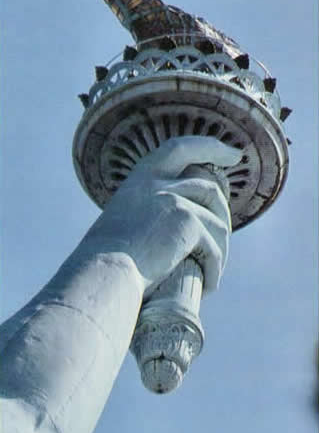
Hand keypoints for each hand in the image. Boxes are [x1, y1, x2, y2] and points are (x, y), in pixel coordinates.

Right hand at [83, 136, 240, 295]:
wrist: (104, 273)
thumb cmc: (108, 258)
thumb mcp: (125, 219)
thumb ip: (149, 210)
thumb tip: (180, 224)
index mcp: (141, 177)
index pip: (180, 148)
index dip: (209, 146)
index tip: (233, 152)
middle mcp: (159, 182)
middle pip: (209, 188)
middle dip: (225, 211)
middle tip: (225, 235)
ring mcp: (175, 199)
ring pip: (217, 223)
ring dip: (219, 250)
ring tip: (211, 271)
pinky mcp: (188, 221)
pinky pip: (214, 248)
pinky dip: (214, 270)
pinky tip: (208, 285)